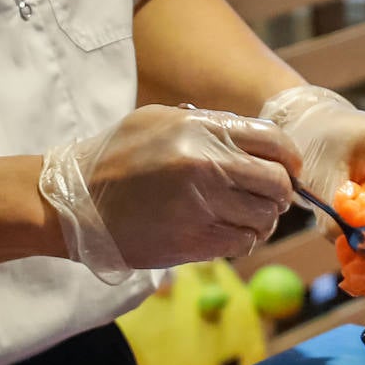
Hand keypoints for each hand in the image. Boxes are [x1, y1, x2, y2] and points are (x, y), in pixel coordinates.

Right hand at [39, 104, 300, 283]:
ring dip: (261, 219)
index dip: (289, 159)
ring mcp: (201, 208)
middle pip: (277, 185)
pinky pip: (242, 243)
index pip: (275, 142)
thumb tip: (264, 144)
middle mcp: (206, 166)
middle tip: (264, 195)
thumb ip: (214, 127)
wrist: (76, 203)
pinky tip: (226, 230)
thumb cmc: (119, 157)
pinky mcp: (194, 242)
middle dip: (279, 193)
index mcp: (200, 130)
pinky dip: (243, 239)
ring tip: (240, 213)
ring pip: (265, 219)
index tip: (286, 169)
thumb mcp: (162, 121)